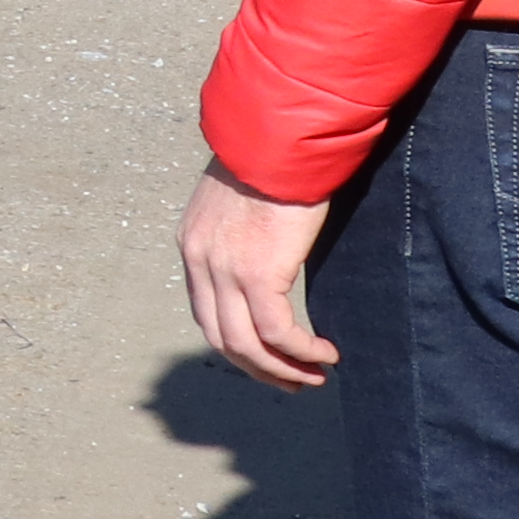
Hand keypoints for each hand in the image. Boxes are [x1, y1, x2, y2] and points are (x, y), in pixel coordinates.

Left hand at [180, 165, 341, 390]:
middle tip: (292, 382)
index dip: (237, 342)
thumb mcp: (244, 196)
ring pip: (246, 345)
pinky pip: (277, 333)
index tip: (266, 356)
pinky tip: (325, 355)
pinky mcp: (257, 274)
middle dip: (257, 368)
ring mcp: (224, 270)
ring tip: (312, 378)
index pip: (206, 311)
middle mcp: (200, 260)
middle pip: (221, 338)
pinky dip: (302, 352)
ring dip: (281, 370)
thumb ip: (244, 229)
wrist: (283, 136)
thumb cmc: (275, 157)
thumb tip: (268, 248)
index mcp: (193, 243)